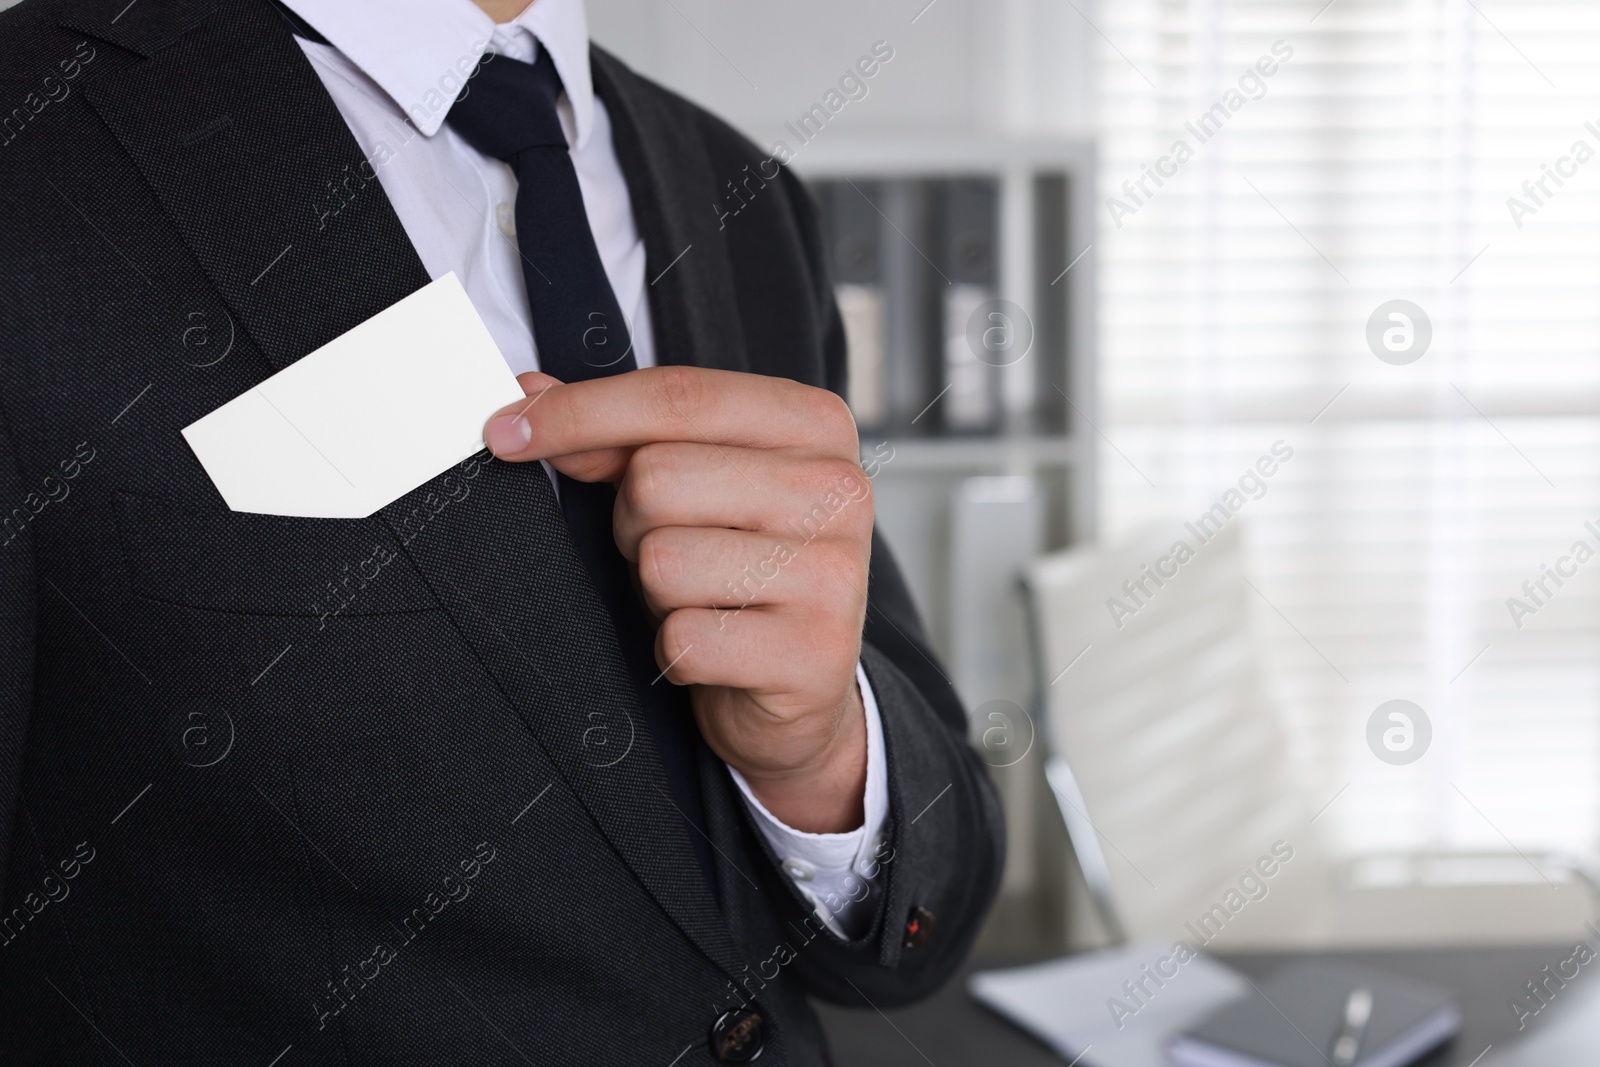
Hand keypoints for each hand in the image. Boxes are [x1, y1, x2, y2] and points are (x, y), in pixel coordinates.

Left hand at [484, 366, 872, 833]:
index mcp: (815, 423)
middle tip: (676, 550)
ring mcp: (835, 572)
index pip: (677, 395)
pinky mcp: (815, 652)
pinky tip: (718, 649)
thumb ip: (619, 436)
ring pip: (664, 560)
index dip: (579, 411)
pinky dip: (677, 651)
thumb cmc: (738, 567)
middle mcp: (840, 487)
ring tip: (701, 599)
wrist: (801, 688)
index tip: (505, 430)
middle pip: (658, 478)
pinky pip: (683, 639)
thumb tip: (528, 397)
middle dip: (634, 524)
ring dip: (657, 592)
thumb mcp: (691, 485)